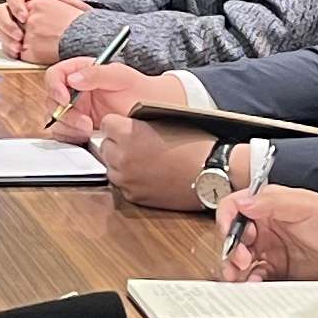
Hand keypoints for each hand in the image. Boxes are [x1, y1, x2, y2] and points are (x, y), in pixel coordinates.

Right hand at [0, 0, 86, 60]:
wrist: (84, 38)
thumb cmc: (78, 18)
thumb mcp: (68, 2)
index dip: (15, 6)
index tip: (24, 17)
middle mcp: (20, 12)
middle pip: (1, 12)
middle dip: (7, 24)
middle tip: (19, 36)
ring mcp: (17, 28)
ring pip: (0, 29)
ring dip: (5, 37)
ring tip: (19, 47)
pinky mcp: (19, 43)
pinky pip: (6, 44)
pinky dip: (8, 48)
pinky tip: (18, 53)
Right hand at [45, 56, 161, 125]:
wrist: (152, 110)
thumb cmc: (138, 88)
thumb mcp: (120, 76)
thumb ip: (96, 73)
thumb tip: (73, 79)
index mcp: (80, 71)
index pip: (55, 75)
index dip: (55, 86)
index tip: (64, 98)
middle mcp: (74, 90)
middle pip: (52, 100)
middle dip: (65, 113)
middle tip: (84, 122)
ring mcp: (75, 109)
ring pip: (55, 119)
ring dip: (68, 127)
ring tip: (89, 130)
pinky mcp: (78, 127)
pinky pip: (63, 133)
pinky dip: (70, 136)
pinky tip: (86, 135)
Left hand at [91, 109, 220, 209]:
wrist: (212, 172)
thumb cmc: (195, 145)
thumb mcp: (164, 121)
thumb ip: (139, 123)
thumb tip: (126, 124)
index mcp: (128, 133)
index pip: (106, 123)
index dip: (118, 125)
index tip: (127, 127)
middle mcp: (122, 157)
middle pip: (105, 146)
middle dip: (118, 144)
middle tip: (138, 145)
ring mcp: (126, 179)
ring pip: (111, 167)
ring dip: (122, 163)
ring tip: (144, 161)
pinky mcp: (134, 196)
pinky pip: (123, 185)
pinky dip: (131, 180)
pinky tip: (149, 176)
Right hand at [213, 183, 317, 281]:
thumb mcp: (305, 205)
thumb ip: (273, 202)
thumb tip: (244, 202)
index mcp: (266, 205)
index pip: (234, 208)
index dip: (227, 220)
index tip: (229, 233)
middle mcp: (264, 226)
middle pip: (233, 236)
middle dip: (230, 249)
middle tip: (241, 260)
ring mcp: (268, 249)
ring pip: (239, 258)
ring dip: (234, 268)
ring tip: (240, 276)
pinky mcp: (276, 269)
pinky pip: (255, 276)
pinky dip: (250, 281)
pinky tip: (255, 283)